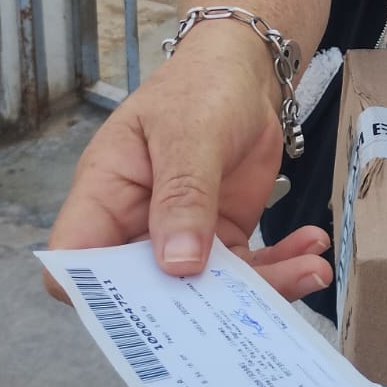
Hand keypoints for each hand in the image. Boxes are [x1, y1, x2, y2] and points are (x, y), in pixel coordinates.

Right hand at [44, 43, 331, 303]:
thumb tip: (177, 264)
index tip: (144, 310)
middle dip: (197, 312)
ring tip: (310, 272)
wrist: (243, 73)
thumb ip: (183, 194)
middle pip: (148, 293)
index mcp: (104, 196)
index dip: (95, 296)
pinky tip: (312, 252)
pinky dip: (282, 267)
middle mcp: (136, 228)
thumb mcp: (189, 132)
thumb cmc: (198, 88)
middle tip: (248, 313)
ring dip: (261, 290)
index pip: (74, 261)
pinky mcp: (224, 240)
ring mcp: (182, 239)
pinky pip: (248, 271)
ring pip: (209, 291)